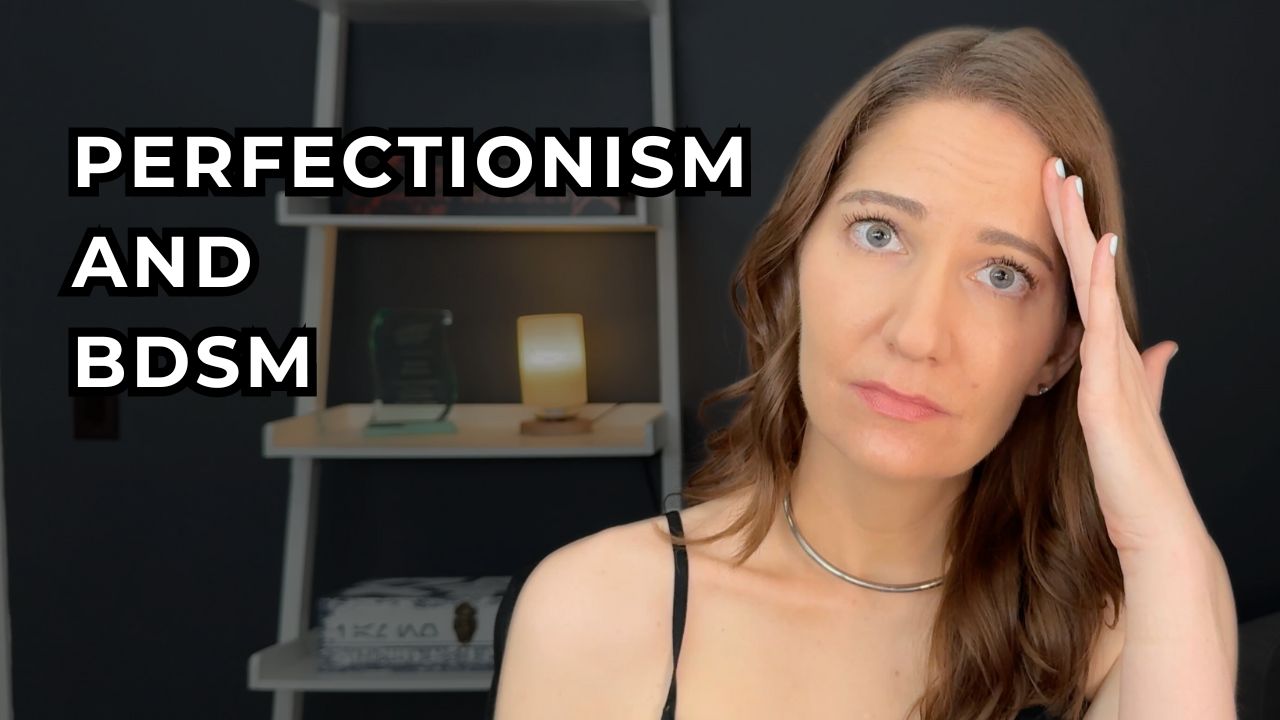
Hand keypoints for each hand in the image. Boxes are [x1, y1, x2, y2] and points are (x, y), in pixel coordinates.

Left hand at [1041, 156, 1204, 556]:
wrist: (1152, 530)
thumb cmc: (1131, 482)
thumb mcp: (1124, 419)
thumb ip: (1142, 382)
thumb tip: (1162, 349)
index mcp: (1107, 358)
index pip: (1081, 285)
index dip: (1067, 242)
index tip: (1048, 198)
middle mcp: (1114, 352)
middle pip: (1088, 271)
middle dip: (1070, 219)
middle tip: (1052, 167)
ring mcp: (1114, 367)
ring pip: (1095, 285)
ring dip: (1081, 234)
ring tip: (1066, 186)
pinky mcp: (1110, 391)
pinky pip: (1103, 327)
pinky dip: (1098, 287)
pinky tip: (1096, 247)